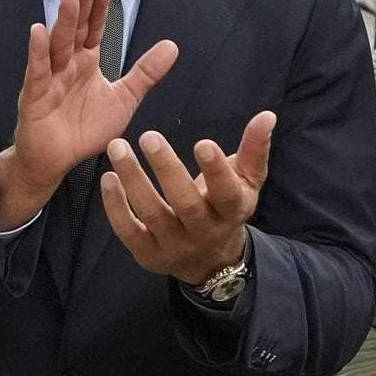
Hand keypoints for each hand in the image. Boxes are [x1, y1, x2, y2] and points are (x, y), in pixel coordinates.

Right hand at [0, 0, 178, 228]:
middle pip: (74, 29)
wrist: (55, 162)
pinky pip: (37, 71)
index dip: (98, 8)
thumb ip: (145, 73)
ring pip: (57, 45)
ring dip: (62, 21)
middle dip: (79, 4)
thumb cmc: (84, 129)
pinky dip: (37, 52)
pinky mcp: (34, 96)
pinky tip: (38, 31)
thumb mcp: (123, 100)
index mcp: (86, 62)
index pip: (93, 29)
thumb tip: (172, 45)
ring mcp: (49, 78)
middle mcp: (67, 64)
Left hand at [100, 110, 276, 284]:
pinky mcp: (148, 254)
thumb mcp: (245, 182)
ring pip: (152, 213)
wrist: (210, 260)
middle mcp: (204, 232)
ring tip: (118, 147)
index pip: (226, 193)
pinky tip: (108, 177)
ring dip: (133, 179)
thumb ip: (254, 149)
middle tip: (149, 136)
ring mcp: (174, 246)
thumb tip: (266, 115)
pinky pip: (128, 230)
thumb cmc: (225, 207)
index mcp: (232, 211)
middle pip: (185, 203)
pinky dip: (115, 205)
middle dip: (166, 169)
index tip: (203, 143)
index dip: (216, 171)